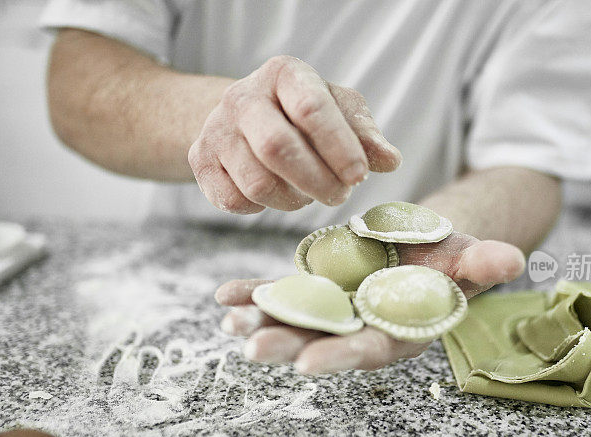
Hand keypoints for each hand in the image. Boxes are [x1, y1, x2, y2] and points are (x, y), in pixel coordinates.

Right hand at [188, 55, 401, 213]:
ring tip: (309, 193)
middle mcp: (242, 96)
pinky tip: (276, 194)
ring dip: (293, 200)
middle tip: (339, 195)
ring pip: (257, 183)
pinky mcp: (200, 161)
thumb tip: (389, 160)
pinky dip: (263, 208)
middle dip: (317, 181)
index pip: (311, 108)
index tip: (359, 176)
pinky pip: (235, 201)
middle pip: (278, 148)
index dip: (339, 147)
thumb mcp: (339, 111)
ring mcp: (215, 129)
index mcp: (283, 75)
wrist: (245, 117)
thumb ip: (365, 134)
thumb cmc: (303, 114)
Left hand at [215, 235, 524, 373]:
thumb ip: (484, 263)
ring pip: (294, 321)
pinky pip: (280, 292)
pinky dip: (253, 293)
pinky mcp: (314, 288)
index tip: (308, 364)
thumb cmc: (450, 258)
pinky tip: (224, 294)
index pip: (369, 350)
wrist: (422, 246)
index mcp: (396, 331)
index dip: (341, 356)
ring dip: (261, 321)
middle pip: (320, 341)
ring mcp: (332, 309)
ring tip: (229, 319)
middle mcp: (359, 327)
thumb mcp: (469, 257)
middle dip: (286, 347)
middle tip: (251, 348)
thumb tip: (512, 260)